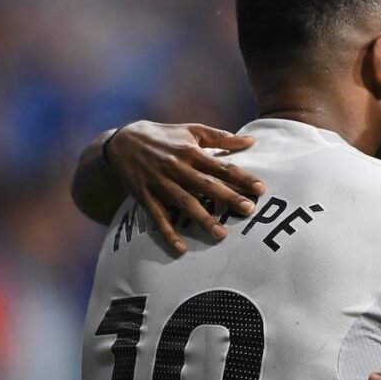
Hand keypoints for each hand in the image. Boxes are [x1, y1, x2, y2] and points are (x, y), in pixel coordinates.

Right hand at [105, 121, 264, 253]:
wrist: (120, 143)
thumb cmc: (164, 136)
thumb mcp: (191, 130)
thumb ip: (221, 137)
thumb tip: (251, 140)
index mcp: (190, 152)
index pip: (220, 166)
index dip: (241, 176)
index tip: (260, 188)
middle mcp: (176, 168)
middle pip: (205, 185)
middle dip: (227, 198)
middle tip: (248, 210)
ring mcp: (160, 184)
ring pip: (184, 203)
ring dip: (202, 219)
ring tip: (221, 235)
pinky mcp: (145, 197)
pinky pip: (158, 218)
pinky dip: (168, 234)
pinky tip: (181, 248)